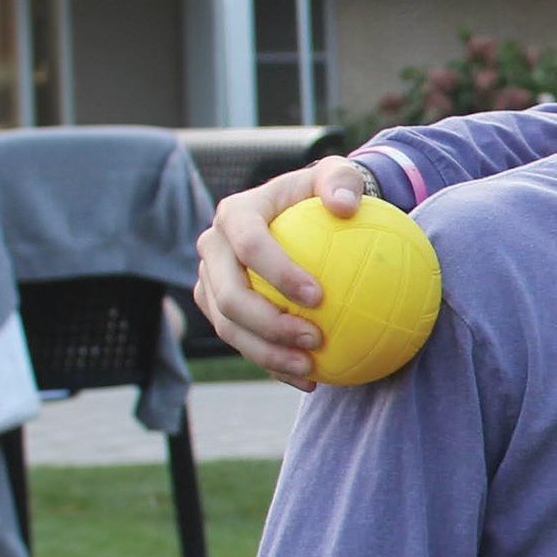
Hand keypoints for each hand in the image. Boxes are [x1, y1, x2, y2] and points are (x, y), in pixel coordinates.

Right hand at [192, 155, 373, 389]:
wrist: (302, 217)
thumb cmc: (325, 196)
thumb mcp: (340, 177)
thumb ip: (344, 182)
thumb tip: (345, 206)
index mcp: (236, 214)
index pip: (249, 245)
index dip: (277, 272)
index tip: (319, 296)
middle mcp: (213, 248)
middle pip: (229, 296)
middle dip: (268, 324)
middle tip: (315, 339)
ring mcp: (210, 281)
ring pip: (228, 327)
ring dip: (266, 353)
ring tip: (309, 368)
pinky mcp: (218, 308)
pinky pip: (242, 342)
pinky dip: (272, 364)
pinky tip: (311, 379)